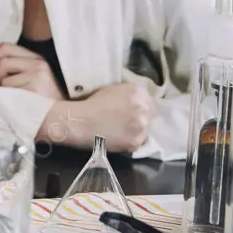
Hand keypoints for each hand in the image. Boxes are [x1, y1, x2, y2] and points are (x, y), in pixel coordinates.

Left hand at [0, 42, 66, 100]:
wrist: (61, 117)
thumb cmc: (43, 99)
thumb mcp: (34, 76)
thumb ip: (17, 65)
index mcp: (37, 58)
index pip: (6, 47)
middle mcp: (38, 64)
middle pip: (2, 62)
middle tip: (5, 86)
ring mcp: (37, 76)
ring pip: (4, 79)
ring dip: (4, 89)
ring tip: (15, 96)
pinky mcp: (34, 90)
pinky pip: (9, 91)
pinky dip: (8, 98)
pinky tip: (18, 102)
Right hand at [38, 83, 155, 152]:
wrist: (81, 120)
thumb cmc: (91, 102)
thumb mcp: (113, 90)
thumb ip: (128, 94)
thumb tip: (134, 102)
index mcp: (138, 92)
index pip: (150, 100)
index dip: (142, 106)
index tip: (134, 110)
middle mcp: (144, 108)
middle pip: (151, 114)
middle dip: (142, 117)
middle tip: (129, 121)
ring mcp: (142, 126)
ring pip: (147, 129)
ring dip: (138, 129)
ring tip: (124, 131)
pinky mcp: (136, 142)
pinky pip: (139, 142)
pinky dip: (132, 141)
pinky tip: (121, 138)